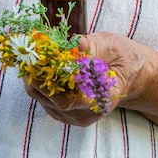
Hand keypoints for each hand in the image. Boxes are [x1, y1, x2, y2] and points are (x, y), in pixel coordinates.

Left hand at [23, 31, 148, 125]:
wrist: (130, 73)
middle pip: (54, 102)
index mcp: (103, 99)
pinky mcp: (68, 110)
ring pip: (46, 101)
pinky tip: (35, 65)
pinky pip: (47, 99)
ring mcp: (76, 114)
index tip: (39, 64)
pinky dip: (39, 82)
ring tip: (28, 57)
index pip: (71, 101)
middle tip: (27, 56)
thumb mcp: (114, 47)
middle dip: (37, 79)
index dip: (52, 85)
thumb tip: (78, 43)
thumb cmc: (124, 58)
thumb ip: (95, 47)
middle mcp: (88, 112)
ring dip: (34, 79)